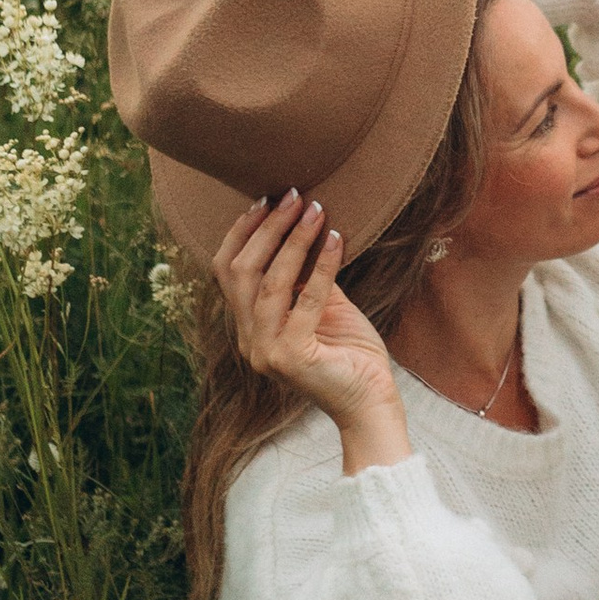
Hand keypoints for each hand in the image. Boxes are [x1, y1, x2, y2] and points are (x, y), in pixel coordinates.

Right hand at [212, 193, 403, 442]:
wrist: (371, 403)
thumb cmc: (351, 354)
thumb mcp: (326, 307)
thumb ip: (308, 277)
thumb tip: (307, 230)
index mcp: (248, 328)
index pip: (228, 272)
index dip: (243, 233)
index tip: (266, 200)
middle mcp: (248, 340)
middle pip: (240, 272)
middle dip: (267, 228)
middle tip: (294, 196)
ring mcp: (265, 352)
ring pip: (268, 283)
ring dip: (294, 241)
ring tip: (317, 211)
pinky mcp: (290, 357)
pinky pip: (305, 300)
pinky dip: (322, 266)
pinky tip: (337, 240)